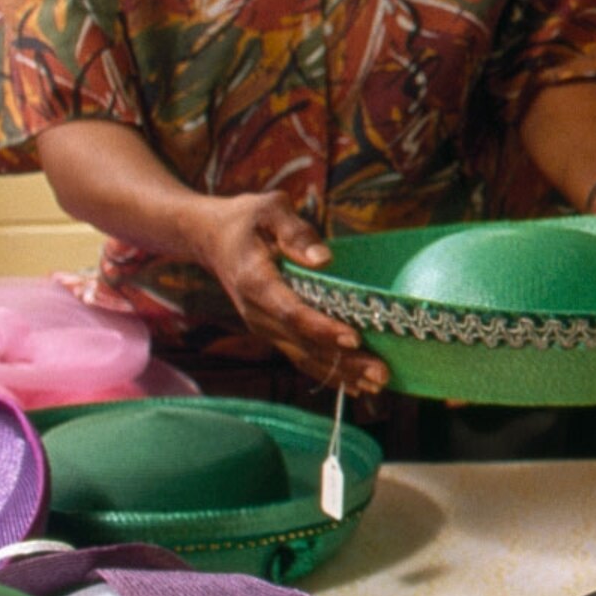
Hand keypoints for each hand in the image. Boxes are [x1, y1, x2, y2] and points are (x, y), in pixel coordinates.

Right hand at [187, 193, 384, 394]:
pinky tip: (357, 385)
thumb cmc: (248, 219)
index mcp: (256, 282)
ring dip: (342, 373)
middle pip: (303, 343)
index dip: (322, 327)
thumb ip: (295, 232)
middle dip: (344, 361)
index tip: (354, 338)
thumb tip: (324, 258)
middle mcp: (257, 312)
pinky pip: (301, 355)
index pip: (291, 312)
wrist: (212, 239)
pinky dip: (329, 372)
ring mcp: (264, 326)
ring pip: (304, 356)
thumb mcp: (269, 210)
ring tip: (379, 385)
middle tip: (382, 374)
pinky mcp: (272, 331)